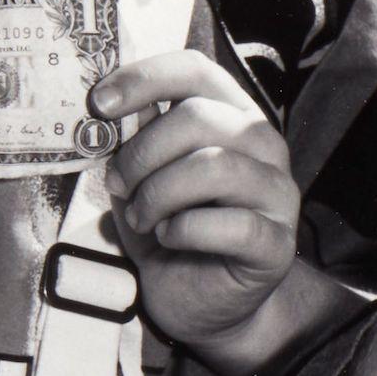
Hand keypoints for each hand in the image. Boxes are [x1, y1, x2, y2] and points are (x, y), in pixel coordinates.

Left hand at [94, 51, 303, 353]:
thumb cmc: (172, 231)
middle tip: (119, 184)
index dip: (144, 79)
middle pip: (200, 117)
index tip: (98, 105)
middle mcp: (265, 148)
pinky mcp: (277, 244)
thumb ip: (134, 140)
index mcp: (233, 118)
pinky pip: (231, 225)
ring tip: (142, 217)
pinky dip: (184, 230)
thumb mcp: (142, 178)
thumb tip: (110, 109)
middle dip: (143, 153)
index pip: (197, 71)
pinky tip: (169, 238)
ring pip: (215, 166)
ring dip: (159, 194)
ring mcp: (278, 195)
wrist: (200, 303)